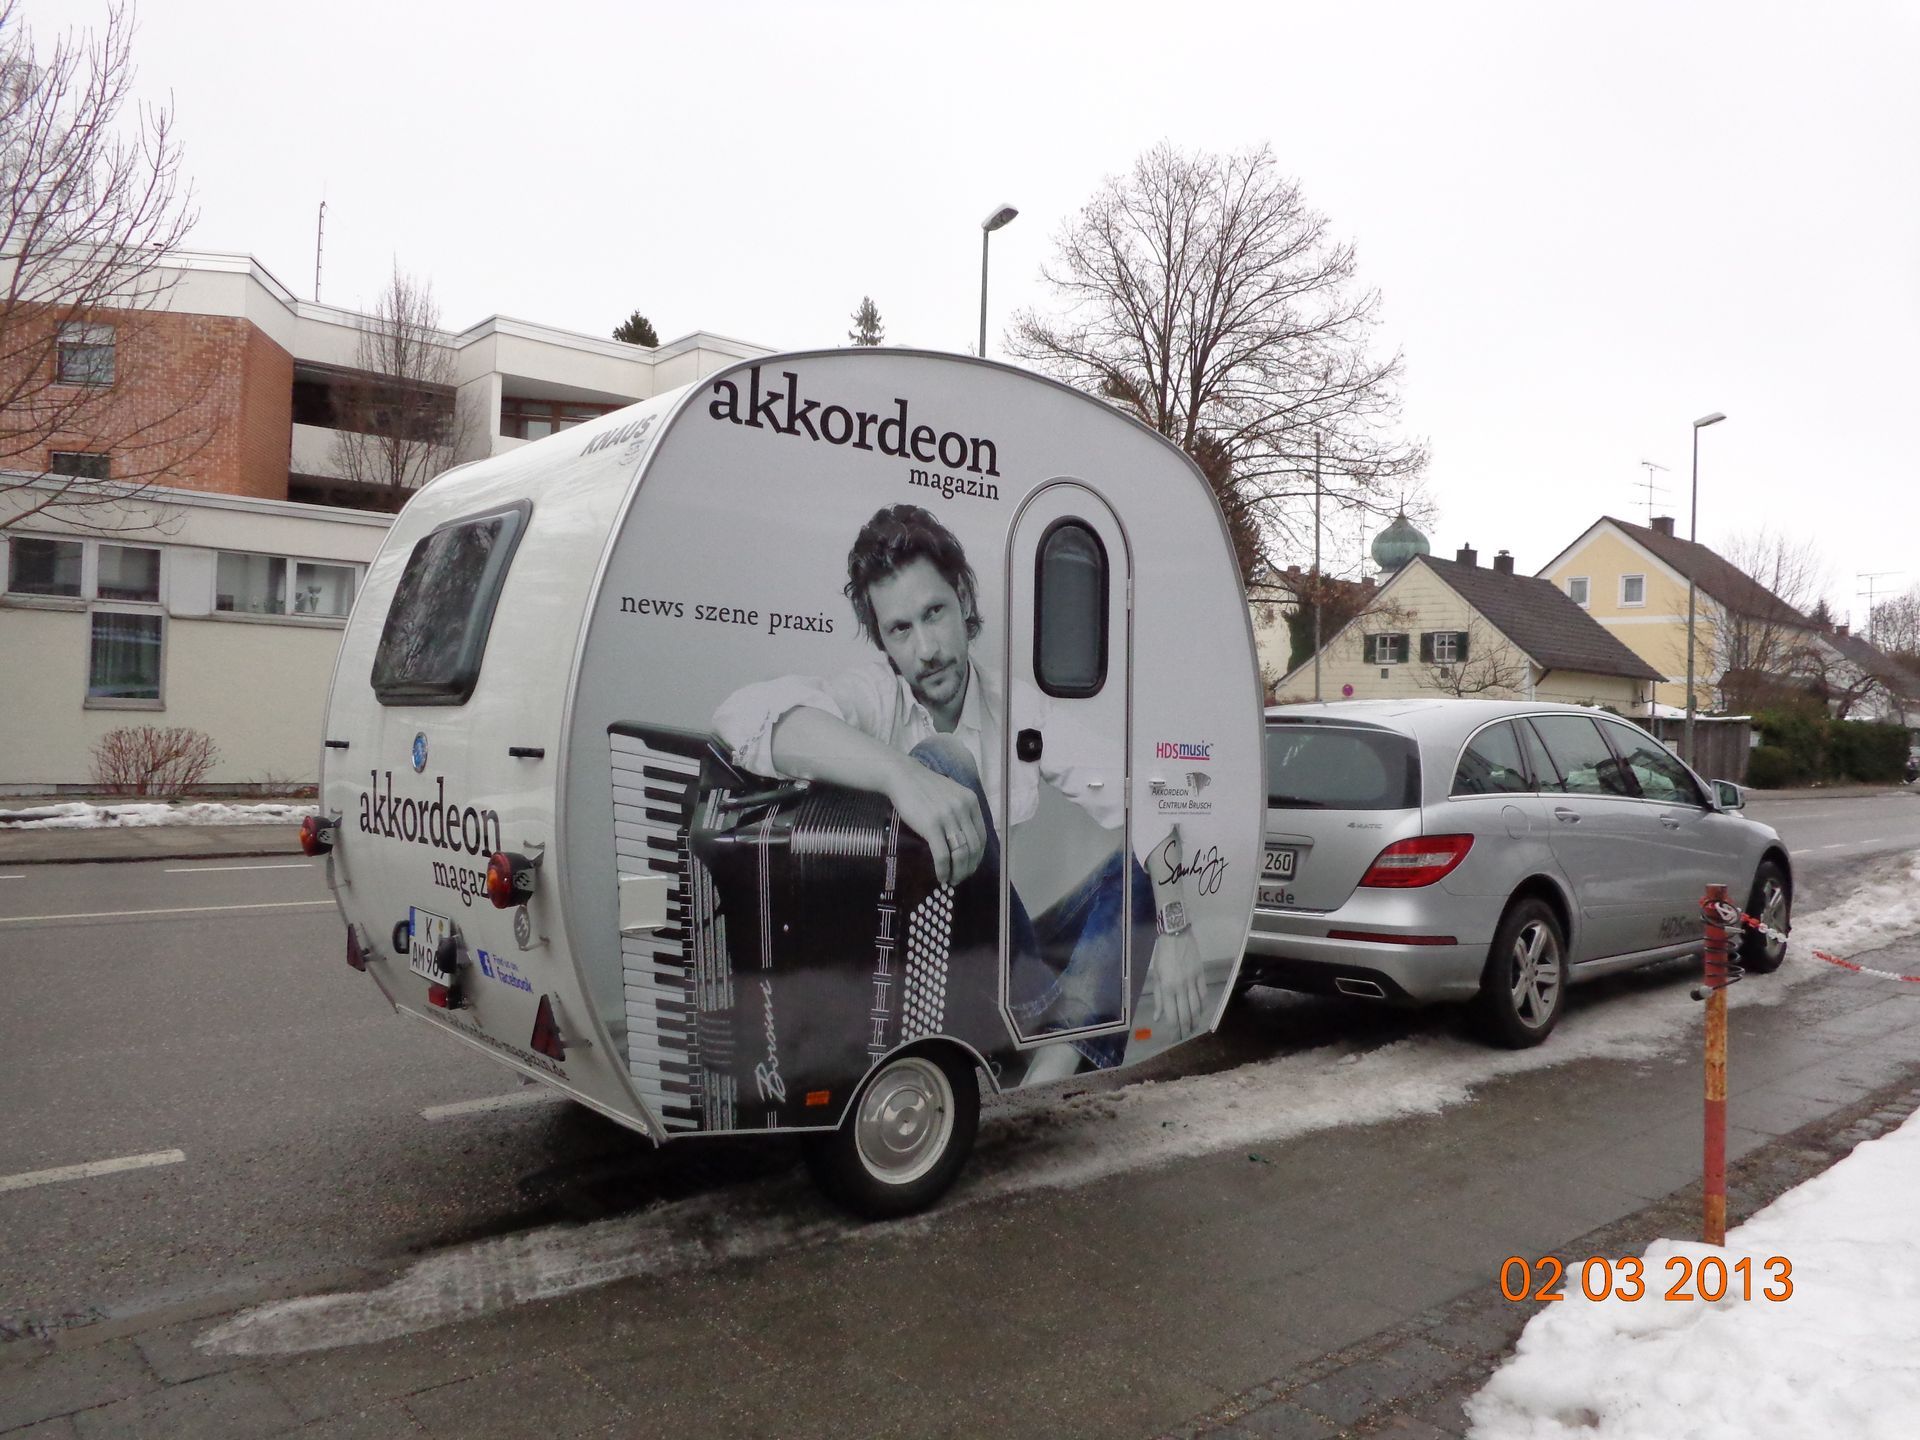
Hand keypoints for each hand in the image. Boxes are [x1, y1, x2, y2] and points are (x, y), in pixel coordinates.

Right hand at [886, 759, 986, 884]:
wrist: (902, 776)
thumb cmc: (924, 787)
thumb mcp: (951, 794)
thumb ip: (961, 812)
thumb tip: (964, 840)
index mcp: (970, 801)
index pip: (982, 836)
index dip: (978, 856)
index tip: (971, 866)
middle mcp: (963, 809)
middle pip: (973, 848)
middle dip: (969, 867)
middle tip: (961, 877)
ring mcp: (947, 817)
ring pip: (961, 854)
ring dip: (958, 872)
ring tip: (952, 880)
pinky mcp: (931, 825)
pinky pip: (943, 855)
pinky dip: (944, 869)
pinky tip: (941, 876)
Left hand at [1149, 927, 1206, 1037]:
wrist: (1176, 935)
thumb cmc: (1162, 955)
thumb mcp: (1156, 976)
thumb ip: (1157, 998)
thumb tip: (1157, 1018)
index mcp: (1167, 988)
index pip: (1172, 1016)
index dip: (1174, 1030)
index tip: (1173, 1039)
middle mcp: (1180, 988)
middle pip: (1185, 1015)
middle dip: (1185, 1029)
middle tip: (1184, 1037)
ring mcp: (1192, 982)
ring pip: (1196, 1008)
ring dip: (1195, 1021)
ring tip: (1193, 1028)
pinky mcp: (1201, 975)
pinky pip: (1204, 995)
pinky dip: (1203, 1006)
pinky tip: (1201, 1012)